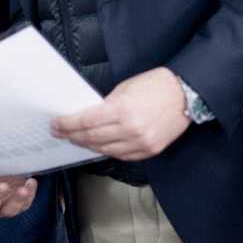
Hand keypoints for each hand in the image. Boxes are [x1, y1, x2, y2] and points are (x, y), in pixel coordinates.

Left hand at [52, 67, 190, 160]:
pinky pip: (122, 156)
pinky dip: (108, 151)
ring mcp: (140, 143)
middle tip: (61, 133)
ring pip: (105, 150)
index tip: (57, 124)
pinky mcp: (149, 151)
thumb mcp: (125, 88)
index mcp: (122, 110)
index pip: (85, 121)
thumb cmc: (157, 85)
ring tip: (77, 140)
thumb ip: (106, 105)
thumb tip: (89, 117)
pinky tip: (99, 146)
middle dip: (73, 136)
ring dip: (88, 145)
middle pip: (92, 138)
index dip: (67, 124)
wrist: (186, 95)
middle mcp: (130, 130)